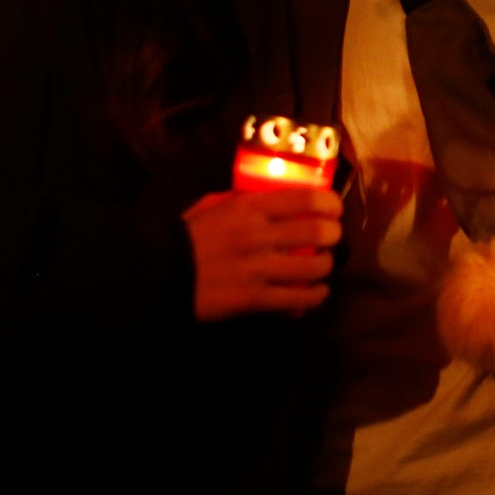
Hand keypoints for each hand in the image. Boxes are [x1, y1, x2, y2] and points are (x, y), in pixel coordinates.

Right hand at [183, 187, 341, 320]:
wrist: (159, 274)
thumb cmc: (188, 237)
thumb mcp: (213, 205)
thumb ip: (243, 198)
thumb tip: (273, 195)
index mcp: (248, 207)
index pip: (305, 199)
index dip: (330, 203)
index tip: (335, 209)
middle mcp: (257, 235)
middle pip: (317, 232)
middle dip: (333, 235)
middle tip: (333, 238)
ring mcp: (256, 268)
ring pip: (312, 267)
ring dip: (326, 266)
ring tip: (323, 266)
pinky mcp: (253, 299)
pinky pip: (296, 298)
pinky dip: (314, 296)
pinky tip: (317, 292)